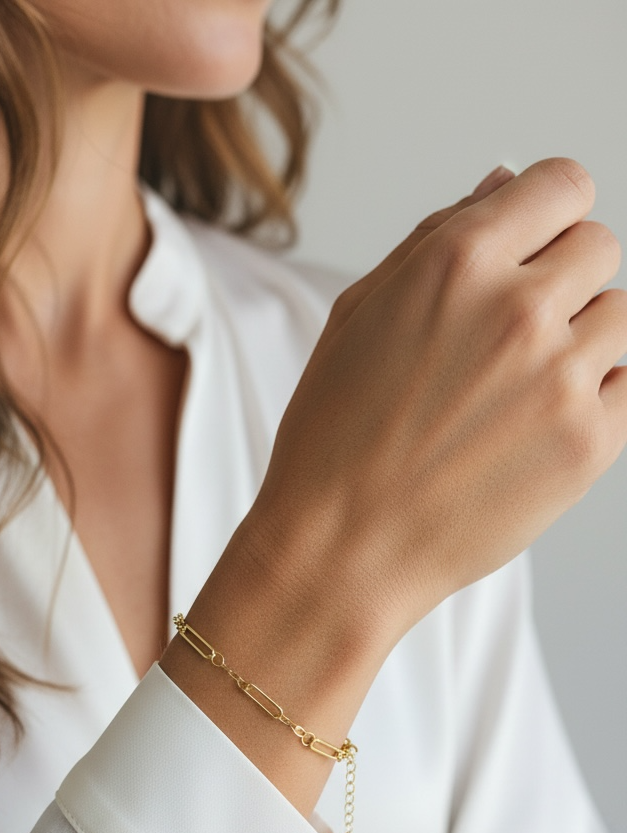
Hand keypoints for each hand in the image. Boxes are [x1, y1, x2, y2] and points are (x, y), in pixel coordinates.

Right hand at [248, 157, 626, 659]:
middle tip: (509, 337)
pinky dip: (596, 396)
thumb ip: (436, 238)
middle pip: (600, 247)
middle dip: (562, 279)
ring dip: (583, 338)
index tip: (531, 248)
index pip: (563, 186)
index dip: (546, 215)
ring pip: (622, 316)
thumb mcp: (358, 314)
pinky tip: (538, 423)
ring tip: (520, 387)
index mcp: (457, 262)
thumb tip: (503, 184)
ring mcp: (562, 378)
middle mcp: (519, 309)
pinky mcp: (590, 443)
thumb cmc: (334, 438)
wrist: (341, 549)